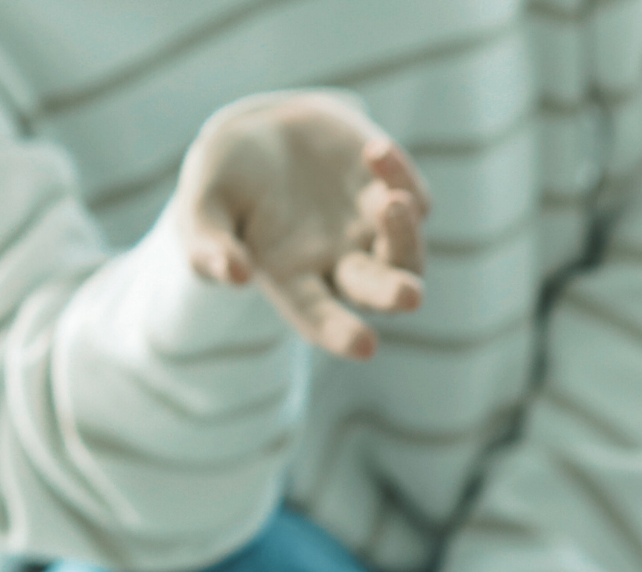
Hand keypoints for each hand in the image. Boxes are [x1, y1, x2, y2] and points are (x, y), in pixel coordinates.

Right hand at [171, 91, 428, 358]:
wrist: (260, 130)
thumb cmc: (227, 180)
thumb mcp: (204, 205)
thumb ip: (209, 242)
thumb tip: (235, 274)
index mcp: (297, 281)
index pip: (321, 317)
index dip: (342, 333)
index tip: (365, 346)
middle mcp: (344, 265)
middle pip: (376, 291)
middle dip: (393, 294)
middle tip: (410, 295)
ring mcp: (372, 231)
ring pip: (407, 251)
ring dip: (405, 233)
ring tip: (393, 203)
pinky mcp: (391, 191)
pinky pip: (412, 193)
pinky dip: (399, 174)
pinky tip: (375, 151)